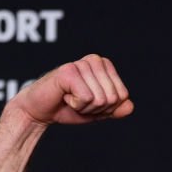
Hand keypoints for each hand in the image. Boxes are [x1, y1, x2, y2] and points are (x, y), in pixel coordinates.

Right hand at [10, 54, 133, 124]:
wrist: (41, 111)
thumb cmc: (68, 107)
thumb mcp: (98, 111)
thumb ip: (116, 109)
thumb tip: (130, 106)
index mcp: (105, 66)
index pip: (123, 96)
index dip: (107, 108)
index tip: (90, 102)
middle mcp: (95, 60)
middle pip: (113, 98)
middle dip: (96, 108)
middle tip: (78, 101)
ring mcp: (81, 64)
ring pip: (101, 99)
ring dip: (84, 107)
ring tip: (70, 98)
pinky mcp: (68, 71)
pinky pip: (86, 98)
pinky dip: (75, 105)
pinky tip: (64, 96)